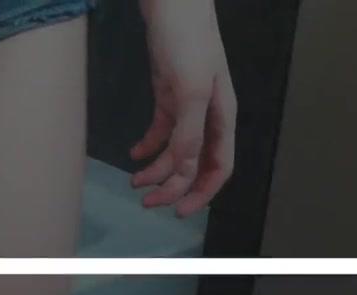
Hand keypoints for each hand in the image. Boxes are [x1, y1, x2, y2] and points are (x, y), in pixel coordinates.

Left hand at [130, 0, 236, 216]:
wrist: (172, 2)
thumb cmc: (187, 40)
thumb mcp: (189, 88)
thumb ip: (190, 131)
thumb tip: (186, 168)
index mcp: (222, 116)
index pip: (218, 167)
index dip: (201, 193)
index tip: (179, 212)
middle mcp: (208, 115)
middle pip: (196, 164)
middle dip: (174, 187)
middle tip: (148, 203)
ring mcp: (188, 105)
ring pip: (176, 150)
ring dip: (157, 169)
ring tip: (134, 181)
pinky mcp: (169, 94)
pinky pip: (161, 130)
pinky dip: (148, 145)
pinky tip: (134, 154)